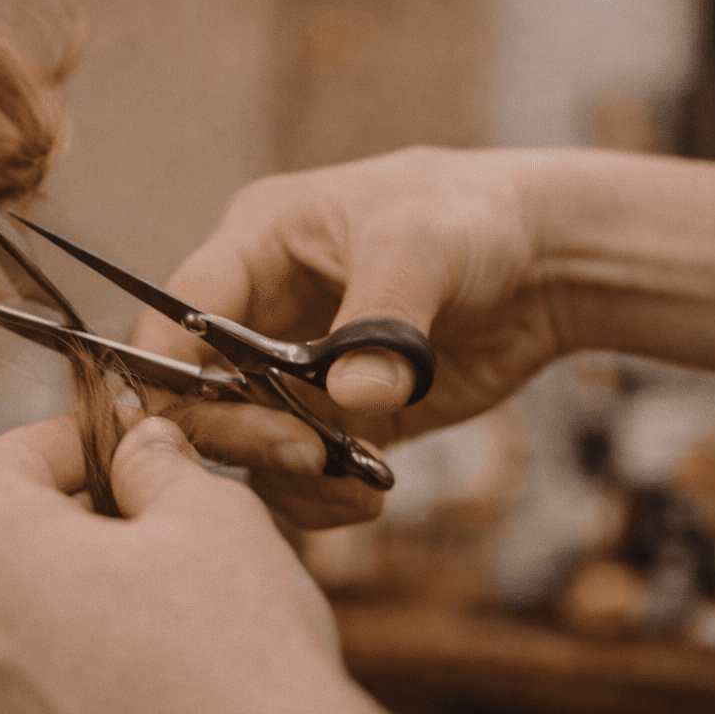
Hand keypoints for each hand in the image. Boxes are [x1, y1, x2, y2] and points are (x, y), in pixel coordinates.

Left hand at [0, 413, 392, 713]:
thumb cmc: (228, 652)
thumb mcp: (208, 514)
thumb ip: (159, 464)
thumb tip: (143, 445)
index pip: (16, 454)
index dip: (87, 437)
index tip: (135, 438)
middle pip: (7, 537)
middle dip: (81, 518)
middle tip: (165, 516)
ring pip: (21, 614)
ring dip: (82, 593)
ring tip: (175, 600)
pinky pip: (41, 687)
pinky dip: (87, 665)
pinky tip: (164, 671)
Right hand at [133, 147, 562, 527]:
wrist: (547, 260)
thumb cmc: (473, 218)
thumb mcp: (424, 249)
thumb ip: (384, 324)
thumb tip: (355, 398)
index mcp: (256, 244)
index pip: (176, 314)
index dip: (166, 370)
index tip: (189, 425)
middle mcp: (258, 309)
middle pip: (196, 390)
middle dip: (241, 432)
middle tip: (305, 454)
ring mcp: (290, 368)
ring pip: (242, 442)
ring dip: (285, 474)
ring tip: (352, 483)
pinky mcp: (331, 416)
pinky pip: (296, 471)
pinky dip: (319, 495)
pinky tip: (367, 496)